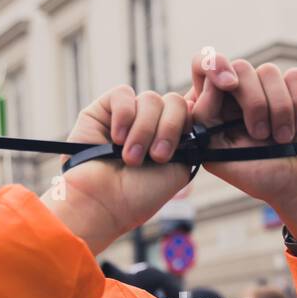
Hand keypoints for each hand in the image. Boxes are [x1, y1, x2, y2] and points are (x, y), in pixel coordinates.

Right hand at [45, 86, 194, 253]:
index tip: (183, 144)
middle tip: (156, 157)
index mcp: (170, 138)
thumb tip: (193, 106)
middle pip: (174, 101)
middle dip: (169, 129)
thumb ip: (190, 139)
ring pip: (150, 99)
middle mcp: (151, 124)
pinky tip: (117, 139)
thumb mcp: (178, 170)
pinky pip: (123, 94)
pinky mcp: (103, 109)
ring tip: (130, 158)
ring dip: (144, 130)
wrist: (102, 204)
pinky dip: (124, 115)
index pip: (190, 110)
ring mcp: (128, 115)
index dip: (188, 121)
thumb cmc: (138, 195)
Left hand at [185, 53, 296, 239]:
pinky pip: (295, 77)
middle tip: (260, 134)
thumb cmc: (257, 173)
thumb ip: (203, 126)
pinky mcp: (295, 87)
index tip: (229, 85)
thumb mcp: (220, 158)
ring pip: (268, 72)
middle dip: (253, 101)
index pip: (203, 66)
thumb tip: (201, 93)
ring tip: (281, 138)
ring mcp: (267, 87)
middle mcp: (240, 90)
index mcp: (215, 104)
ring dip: (278, 109)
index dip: (213, 67)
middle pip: (240, 67)